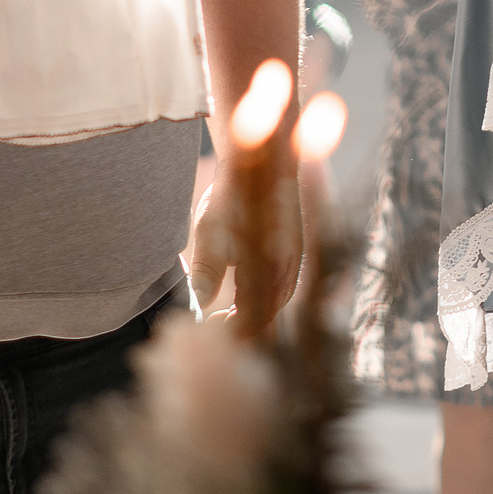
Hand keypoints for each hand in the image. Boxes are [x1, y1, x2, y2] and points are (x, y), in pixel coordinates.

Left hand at [188, 160, 303, 336]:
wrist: (260, 162)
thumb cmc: (232, 197)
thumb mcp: (209, 235)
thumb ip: (205, 276)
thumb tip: (197, 308)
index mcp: (269, 270)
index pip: (253, 320)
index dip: (230, 331)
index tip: (208, 327)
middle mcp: (288, 270)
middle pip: (269, 316)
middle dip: (241, 325)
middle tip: (214, 322)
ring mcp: (295, 261)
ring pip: (277, 303)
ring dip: (253, 311)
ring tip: (226, 309)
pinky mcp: (294, 252)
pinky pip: (281, 287)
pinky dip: (263, 296)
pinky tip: (243, 289)